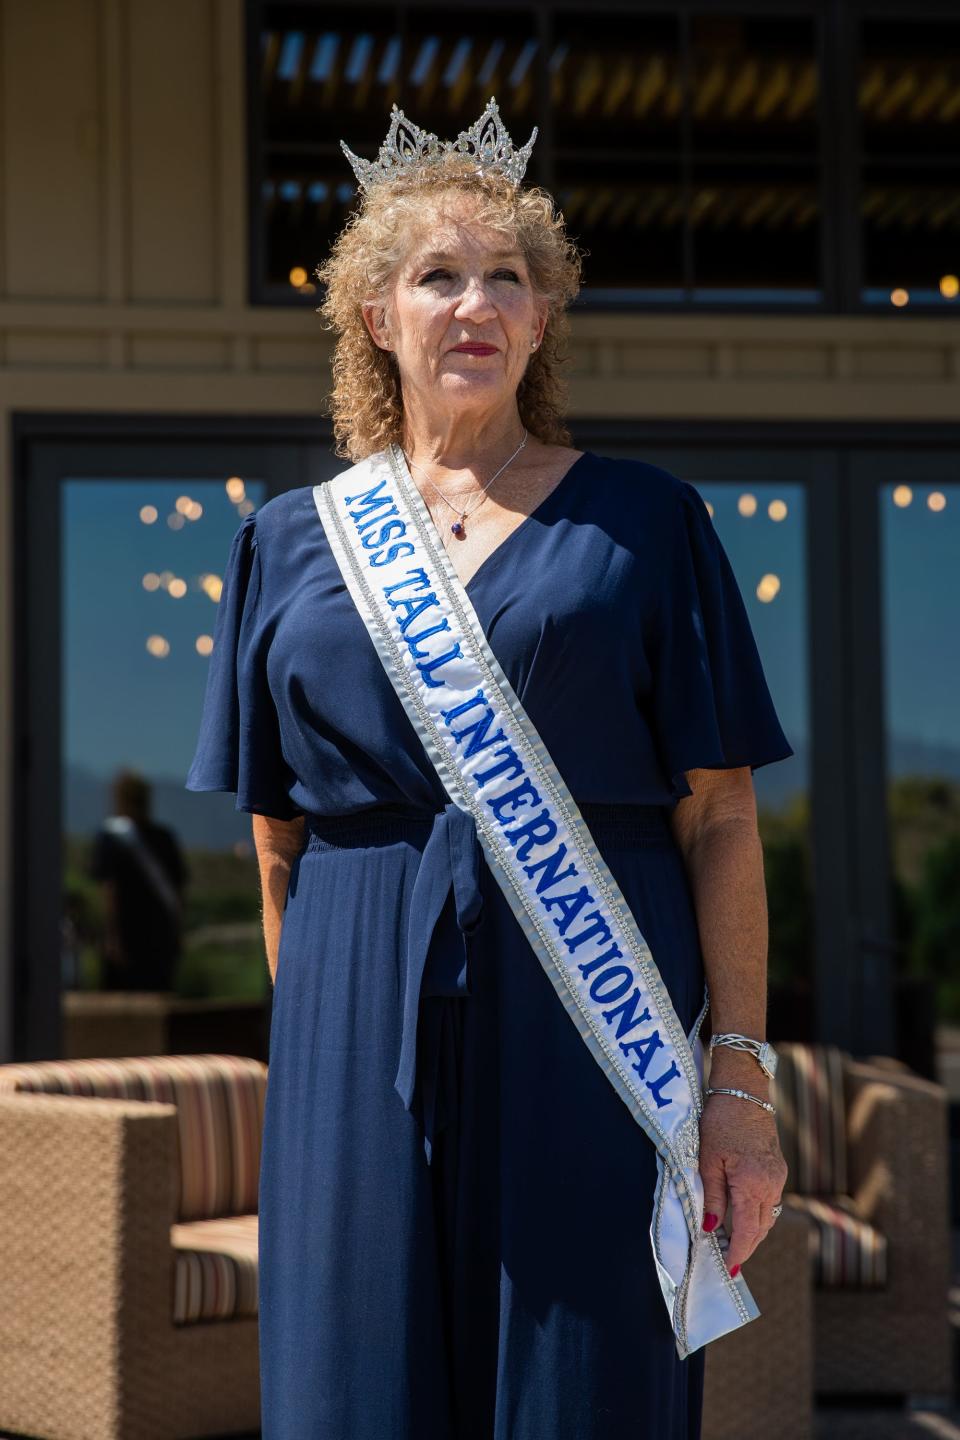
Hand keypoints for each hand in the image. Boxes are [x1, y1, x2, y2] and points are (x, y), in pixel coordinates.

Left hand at [698, 1069, 787, 1275]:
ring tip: (733, 1241)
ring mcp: (778, 1176)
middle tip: (728, 1260)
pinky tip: (743, 1214)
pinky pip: (770, 1200)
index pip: (748, 1231)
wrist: (744, 1093)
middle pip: (762, 1228)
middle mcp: (771, 1184)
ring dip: (753, 1231)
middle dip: (746, 1246)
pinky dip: (757, 1213)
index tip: (729, 1269)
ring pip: (768, 1215)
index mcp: (753, 1184)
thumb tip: (711, 1228)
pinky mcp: (778, 1168)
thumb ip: (712, 1196)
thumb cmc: (721, 1122)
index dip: (739, 1252)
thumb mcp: (708, 1160)